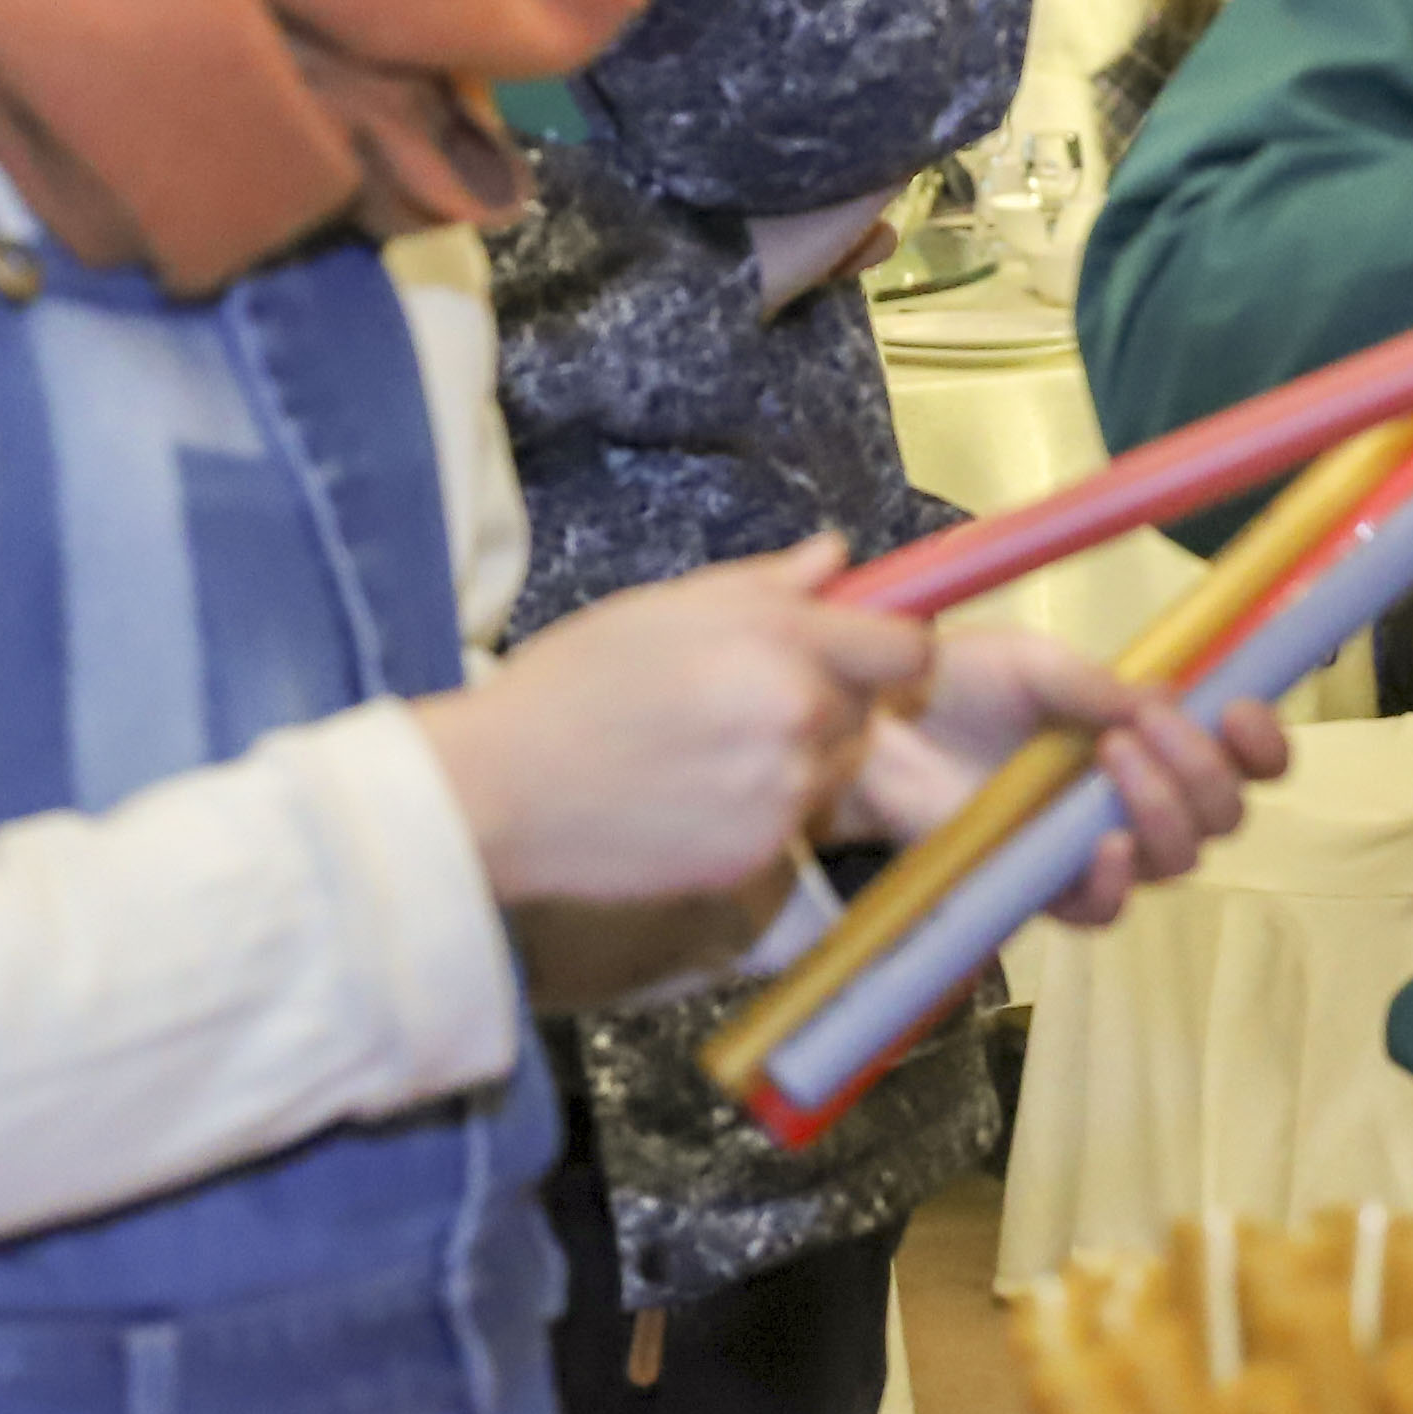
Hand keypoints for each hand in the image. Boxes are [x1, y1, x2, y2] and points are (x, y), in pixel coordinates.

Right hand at [420, 534, 915, 904]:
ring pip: (835, 764)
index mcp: (780, 643)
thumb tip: (837, 558)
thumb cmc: (574, 684)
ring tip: (712, 743)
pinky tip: (695, 788)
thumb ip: (767, 583)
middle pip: (871, 707)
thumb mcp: (667, 606)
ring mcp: (782, 795)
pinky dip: (762, 803)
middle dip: (831, 695)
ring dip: (800, 752)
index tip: (863, 646)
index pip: (908, 648)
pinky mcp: (760, 855)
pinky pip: (793, 818)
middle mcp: (796, 719)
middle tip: (749, 691)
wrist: (504, 788)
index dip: (891, 644)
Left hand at [833, 628, 1296, 928]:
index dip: (1262, 745)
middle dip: (1205, 769)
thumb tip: (1166, 703)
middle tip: (1146, 723)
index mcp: (1151, 736)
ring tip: (1111, 753)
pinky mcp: (1042, 887)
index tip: (1243, 712)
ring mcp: (1092, 847)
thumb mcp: (1035, 664)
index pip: (1242, 758)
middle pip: (1224, 816)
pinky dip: (1115, 882)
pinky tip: (1102, 844)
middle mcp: (1137, 797)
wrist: (876, 722)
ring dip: (1164, 806)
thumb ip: (1100, 687)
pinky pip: (1104, 911)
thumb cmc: (959, 683)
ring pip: (1178, 860)